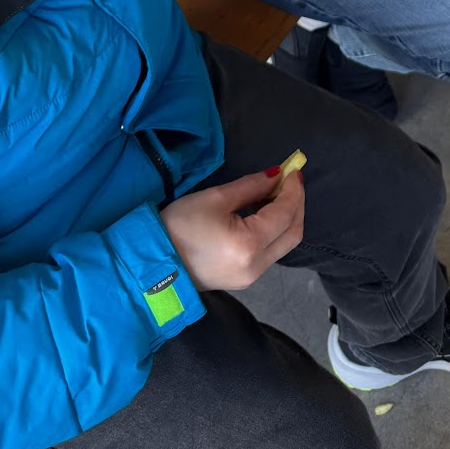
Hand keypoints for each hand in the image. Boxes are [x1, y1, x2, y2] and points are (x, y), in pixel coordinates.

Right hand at [161, 168, 304, 290]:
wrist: (153, 264)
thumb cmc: (180, 227)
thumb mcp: (216, 198)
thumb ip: (251, 186)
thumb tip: (276, 175)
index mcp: (250, 245)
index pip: (285, 214)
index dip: (293, 189)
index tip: (293, 169)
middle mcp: (257, 266)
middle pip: (292, 233)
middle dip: (296, 204)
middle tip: (290, 180)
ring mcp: (251, 277)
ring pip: (283, 244)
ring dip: (286, 217)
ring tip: (275, 192)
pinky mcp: (243, 279)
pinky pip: (269, 252)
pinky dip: (273, 230)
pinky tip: (263, 211)